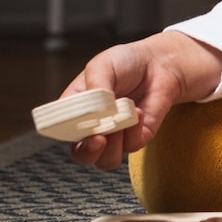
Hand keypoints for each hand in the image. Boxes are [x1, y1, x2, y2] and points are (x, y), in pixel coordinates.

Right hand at [60, 30, 221, 170]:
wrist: (159, 64)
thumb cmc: (126, 62)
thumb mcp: (103, 65)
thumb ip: (95, 86)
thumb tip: (97, 110)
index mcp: (76, 109)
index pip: (61, 130)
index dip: (65, 134)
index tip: (77, 128)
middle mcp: (93, 127)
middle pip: (81, 154)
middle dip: (88, 151)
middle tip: (98, 137)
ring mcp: (115, 136)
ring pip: (106, 160)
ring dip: (114, 143)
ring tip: (122, 116)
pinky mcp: (137, 138)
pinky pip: (132, 147)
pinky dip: (134, 130)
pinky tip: (138, 111)